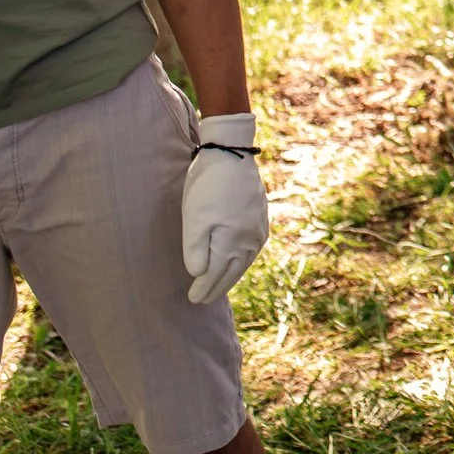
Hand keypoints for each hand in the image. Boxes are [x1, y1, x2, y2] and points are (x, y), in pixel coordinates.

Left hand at [183, 113, 267, 303]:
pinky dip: (243, 259)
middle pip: (232, 271)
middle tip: (204, 299)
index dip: (203, 288)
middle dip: (217, 286)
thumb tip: (200, 274)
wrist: (232, 154)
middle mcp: (250, 240)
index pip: (215, 275)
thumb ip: (195, 251)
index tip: (192, 299)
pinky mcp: (261, 217)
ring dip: (231, 275)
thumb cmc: (208, 187)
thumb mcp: (193, 219)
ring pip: (244, 260)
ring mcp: (258, 229)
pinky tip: (238, 259)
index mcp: (232, 243)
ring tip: (220, 284)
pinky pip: (252, 247)